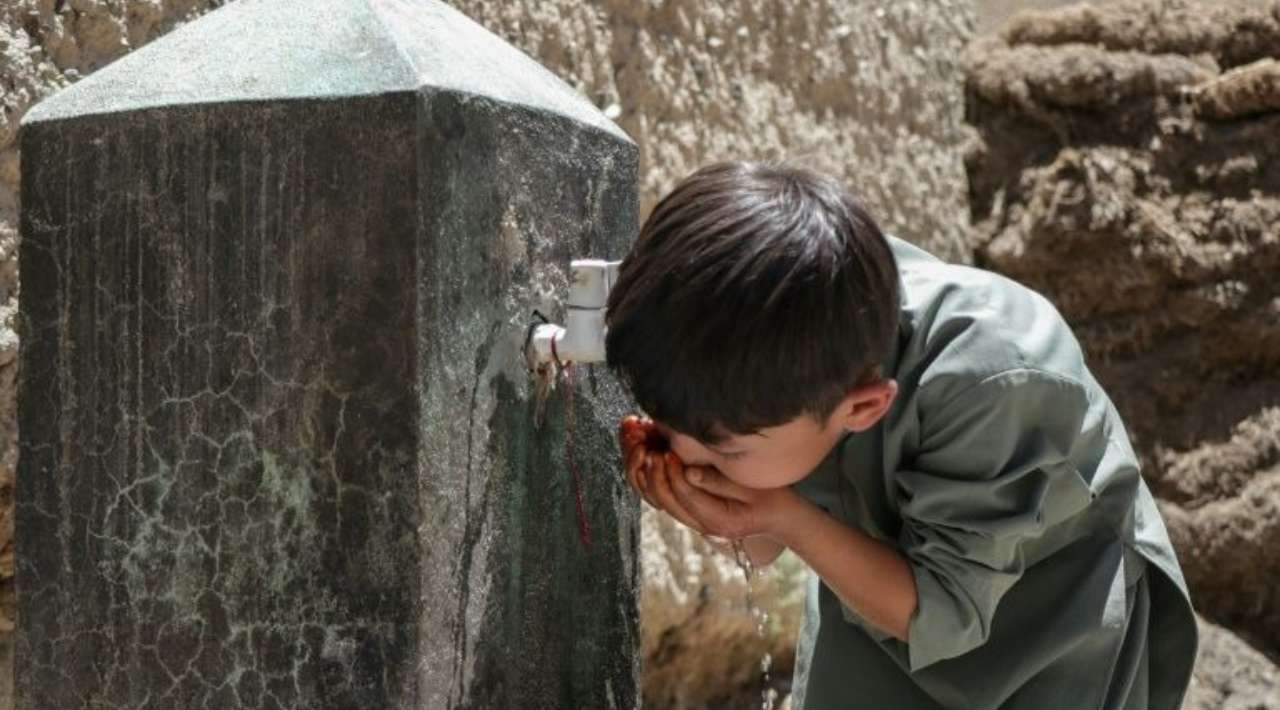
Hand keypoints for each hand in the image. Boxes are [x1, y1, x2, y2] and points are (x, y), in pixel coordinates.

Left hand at [617, 415, 797, 539]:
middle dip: (653, 474)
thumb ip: (719, 481)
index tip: (667, 451)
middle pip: (666, 502)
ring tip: (642, 449)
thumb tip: (688, 472)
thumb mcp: (751, 487)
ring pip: (660, 502)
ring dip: (647, 476)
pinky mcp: (692, 511)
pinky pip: (665, 498)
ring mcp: (695, 521)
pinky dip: (653, 479)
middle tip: (648, 448)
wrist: (781, 517)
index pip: (685, 497)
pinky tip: (648, 456)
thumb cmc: (772, 498)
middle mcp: (702, 526)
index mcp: (717, 521)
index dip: (673, 473)